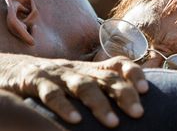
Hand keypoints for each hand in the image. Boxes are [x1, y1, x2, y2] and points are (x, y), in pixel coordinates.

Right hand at [0, 54, 147, 127]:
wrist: (20, 70)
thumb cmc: (59, 80)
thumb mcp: (81, 80)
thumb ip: (101, 88)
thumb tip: (128, 102)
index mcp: (91, 69)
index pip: (117, 64)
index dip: (133, 73)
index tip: (145, 90)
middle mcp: (79, 70)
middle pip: (106, 77)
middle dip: (123, 93)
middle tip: (138, 113)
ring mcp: (59, 75)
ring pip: (83, 85)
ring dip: (98, 103)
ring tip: (112, 123)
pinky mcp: (37, 81)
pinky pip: (52, 94)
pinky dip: (64, 106)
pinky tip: (75, 120)